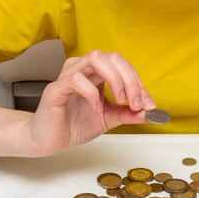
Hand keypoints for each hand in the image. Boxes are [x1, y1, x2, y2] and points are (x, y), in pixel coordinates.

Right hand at [25, 50, 154, 155]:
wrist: (49, 140)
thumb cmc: (73, 124)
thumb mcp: (108, 119)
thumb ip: (127, 113)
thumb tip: (149, 111)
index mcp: (96, 73)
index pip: (122, 66)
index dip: (138, 83)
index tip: (148, 104)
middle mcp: (83, 68)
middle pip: (112, 57)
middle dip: (131, 79)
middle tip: (137, 102)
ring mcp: (68, 76)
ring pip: (95, 58)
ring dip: (115, 79)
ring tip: (120, 100)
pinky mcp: (56, 88)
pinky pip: (76, 79)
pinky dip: (92, 93)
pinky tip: (96, 108)